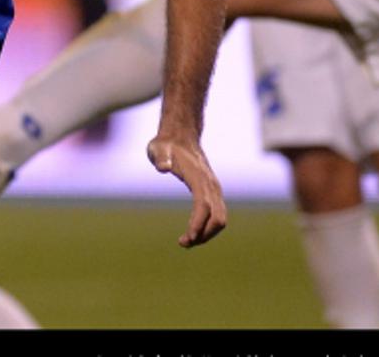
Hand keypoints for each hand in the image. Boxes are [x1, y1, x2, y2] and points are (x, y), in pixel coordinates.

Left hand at [147, 133, 226, 247]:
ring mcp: (214, 189)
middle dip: (204, 234)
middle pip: (218, 217)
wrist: (180, 136)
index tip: (187, 238)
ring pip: (220, 219)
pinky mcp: (212, 193)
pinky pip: (216, 215)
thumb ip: (160, 157)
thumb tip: (163, 167)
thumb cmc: (166, 145)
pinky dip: (207, 228)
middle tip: (183, 242)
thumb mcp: (158, 148)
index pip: (203, 205)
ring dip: (206, 234)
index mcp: (199, 177)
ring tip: (185, 241)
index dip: (198, 223)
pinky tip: (192, 233)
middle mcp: (211, 185)